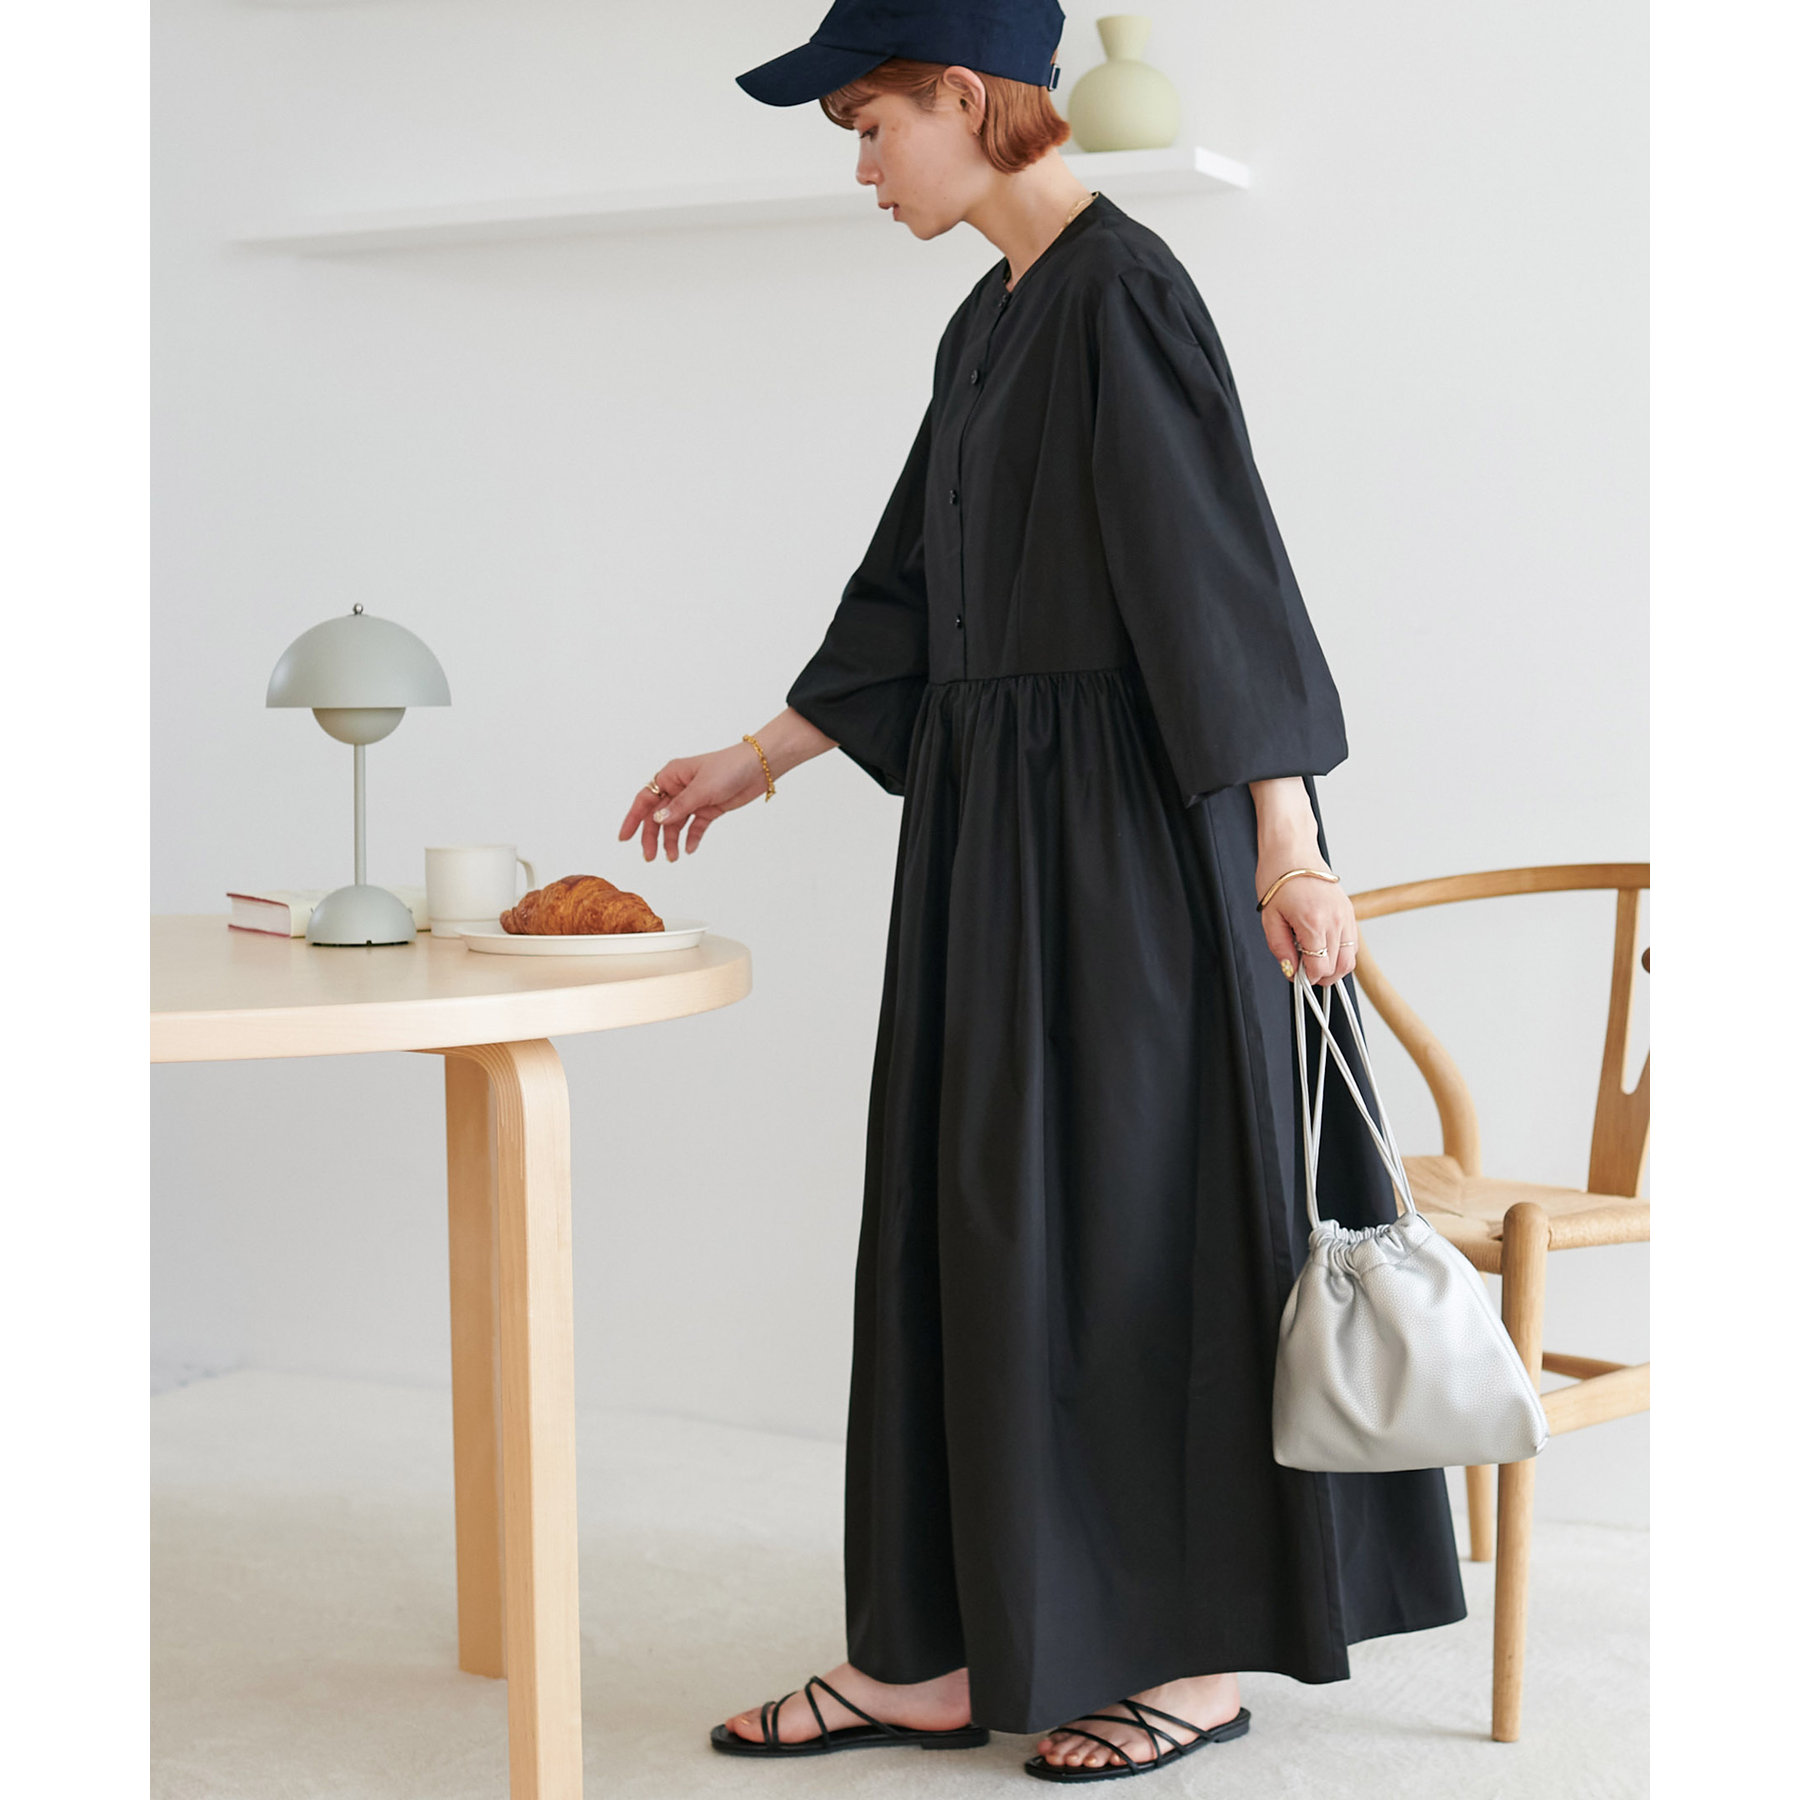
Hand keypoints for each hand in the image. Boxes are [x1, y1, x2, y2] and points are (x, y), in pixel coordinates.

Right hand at [618, 743, 765, 860]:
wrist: (758, 768)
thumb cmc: (728, 768)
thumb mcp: (701, 789)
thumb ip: (680, 807)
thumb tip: (658, 820)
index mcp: (671, 776)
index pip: (644, 799)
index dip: (632, 819)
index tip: (624, 838)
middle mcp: (679, 788)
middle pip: (658, 816)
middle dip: (653, 836)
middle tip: (650, 856)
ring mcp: (694, 799)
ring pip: (676, 824)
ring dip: (672, 840)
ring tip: (673, 857)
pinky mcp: (709, 808)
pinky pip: (695, 826)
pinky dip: (691, 838)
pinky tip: (690, 849)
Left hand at [1255, 862, 1357, 986]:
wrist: (1292, 849)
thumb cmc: (1277, 877)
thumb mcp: (1270, 917)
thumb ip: (1281, 949)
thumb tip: (1291, 971)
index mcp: (1314, 923)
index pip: (1320, 968)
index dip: (1307, 978)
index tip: (1295, 974)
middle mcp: (1336, 920)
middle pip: (1339, 968)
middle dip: (1321, 976)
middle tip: (1303, 971)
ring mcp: (1346, 915)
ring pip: (1350, 959)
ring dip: (1334, 967)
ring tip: (1313, 960)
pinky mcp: (1349, 911)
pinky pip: (1352, 943)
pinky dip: (1340, 953)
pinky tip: (1322, 947)